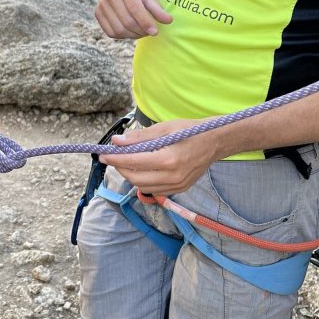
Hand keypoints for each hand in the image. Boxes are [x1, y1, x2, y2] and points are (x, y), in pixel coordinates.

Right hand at [95, 0, 171, 38]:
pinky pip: (110, 32)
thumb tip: (168, 21)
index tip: (155, 32)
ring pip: (118, 29)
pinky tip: (130, 32)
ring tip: (141, 32)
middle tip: (149, 32)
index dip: (145, 22)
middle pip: (126, 21)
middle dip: (140, 30)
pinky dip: (122, 36)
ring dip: (132, 35)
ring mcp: (101, 4)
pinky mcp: (97, 13)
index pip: (135, 8)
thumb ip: (157, 8)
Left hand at [100, 118, 217, 194]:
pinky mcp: (180, 189)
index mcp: (168, 159)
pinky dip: (144, 181)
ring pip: (143, 186)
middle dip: (120, 168)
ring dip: (130, 175)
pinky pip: (154, 189)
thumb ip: (140, 137)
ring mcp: (177, 186)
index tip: (102, 154)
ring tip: (125, 162)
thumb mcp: (165, 128)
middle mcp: (173, 176)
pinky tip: (142, 169)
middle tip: (111, 158)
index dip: (115, 158)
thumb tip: (117, 142)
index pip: (133, 161)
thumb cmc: (190, 131)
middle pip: (135, 178)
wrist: (215, 142)